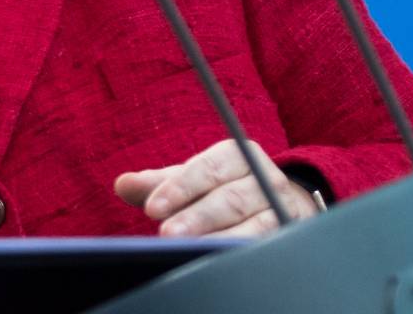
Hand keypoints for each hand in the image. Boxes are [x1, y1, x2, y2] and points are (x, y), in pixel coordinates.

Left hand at [113, 139, 319, 237]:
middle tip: (166, 233)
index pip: (207, 168)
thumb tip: (122, 184)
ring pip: (253, 224)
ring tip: (190, 248)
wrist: (282, 202)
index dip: (180, 188)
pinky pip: (268, 243)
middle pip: (229, 198)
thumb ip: (157, 183)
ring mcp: (281, 207)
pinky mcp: (290, 232)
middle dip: (196, 217)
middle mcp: (264, 177)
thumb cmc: (222, 188)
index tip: (153, 207)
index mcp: (237, 154)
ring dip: (220, 237)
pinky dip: (245, 249)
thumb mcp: (190, 181)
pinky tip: (221, 257)